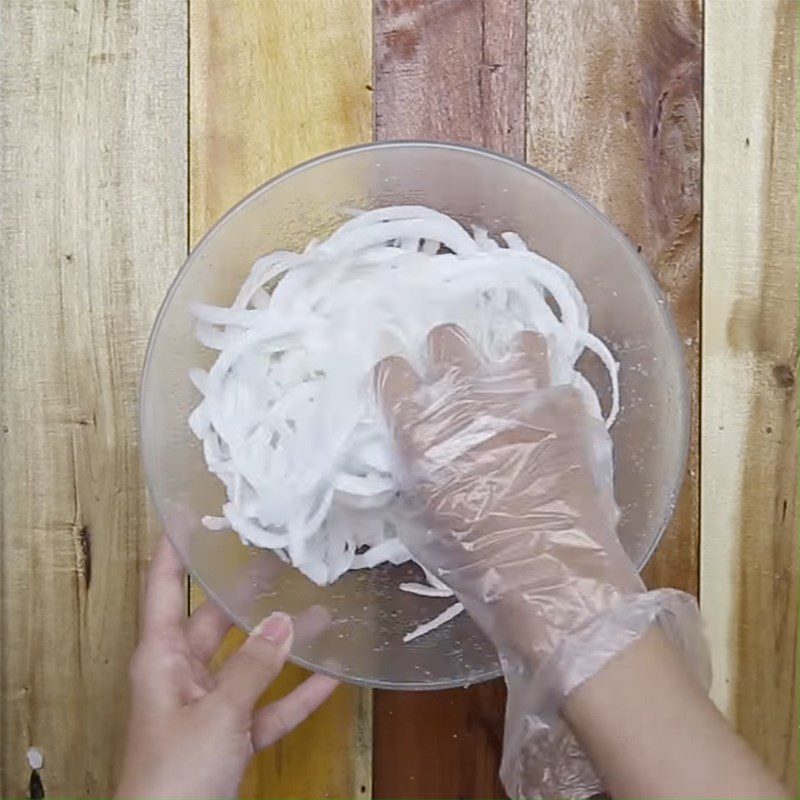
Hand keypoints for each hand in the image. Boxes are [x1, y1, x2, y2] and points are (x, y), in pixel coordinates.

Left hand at [116, 537, 337, 799]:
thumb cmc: (172, 779)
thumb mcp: (216, 715)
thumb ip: (253, 667)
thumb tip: (286, 621)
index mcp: (161, 658)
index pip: (165, 587)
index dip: (175, 548)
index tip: (189, 511)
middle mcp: (182, 675)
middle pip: (214, 619)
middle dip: (244, 590)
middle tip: (275, 554)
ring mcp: (208, 708)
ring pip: (248, 662)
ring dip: (283, 643)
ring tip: (319, 610)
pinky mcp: (230, 739)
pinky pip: (267, 707)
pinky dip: (296, 694)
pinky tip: (330, 677)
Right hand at [375, 324, 642, 665]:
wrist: (550, 576)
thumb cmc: (473, 562)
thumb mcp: (418, 524)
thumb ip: (411, 478)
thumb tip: (416, 461)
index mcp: (418, 426)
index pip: (389, 370)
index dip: (393, 378)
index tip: (401, 390)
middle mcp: (465, 397)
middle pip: (445, 339)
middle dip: (444, 356)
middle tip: (454, 385)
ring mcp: (521, 395)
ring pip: (511, 340)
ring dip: (504, 361)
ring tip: (508, 385)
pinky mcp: (565, 407)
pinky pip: (556, 378)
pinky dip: (549, 394)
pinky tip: (549, 416)